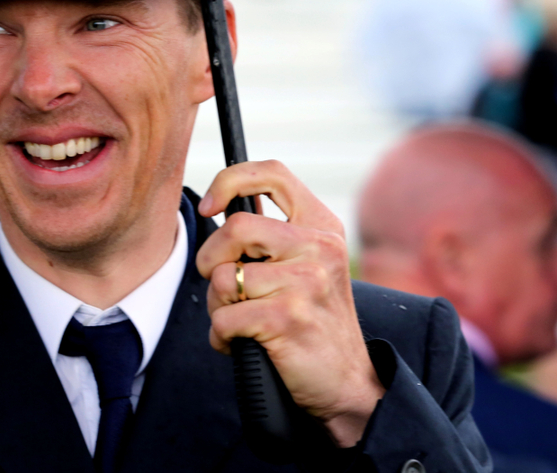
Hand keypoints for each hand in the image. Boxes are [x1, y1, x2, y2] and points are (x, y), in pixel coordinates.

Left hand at [196, 160, 384, 446]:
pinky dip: (221, 337)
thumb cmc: (311, 320)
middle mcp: (318, 247)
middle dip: (210, 259)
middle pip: (235, 227)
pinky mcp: (287, 319)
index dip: (230, 180)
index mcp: (321, 225)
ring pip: (222, 278)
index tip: (209, 207)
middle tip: (220, 282)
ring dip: (218, 306)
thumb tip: (217, 207)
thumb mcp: (306, 265)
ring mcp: (306, 282)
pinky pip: (223, 318)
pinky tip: (242, 344)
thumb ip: (272, 235)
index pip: (272, 173)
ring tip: (240, 320)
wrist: (346, 383)